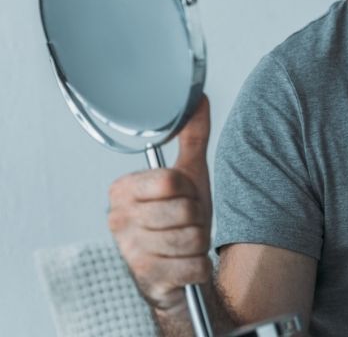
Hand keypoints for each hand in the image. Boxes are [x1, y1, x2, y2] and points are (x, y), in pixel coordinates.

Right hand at [108, 95, 212, 314]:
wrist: (176, 273)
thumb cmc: (181, 220)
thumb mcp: (190, 176)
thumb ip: (193, 136)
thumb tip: (198, 96)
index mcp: (123, 190)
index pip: (170, 181)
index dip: (188, 191)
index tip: (181, 197)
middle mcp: (118, 220)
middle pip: (184, 210)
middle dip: (196, 218)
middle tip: (185, 224)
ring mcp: (129, 251)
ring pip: (191, 238)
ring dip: (199, 242)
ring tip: (186, 244)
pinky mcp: (145, 280)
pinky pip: (195, 266)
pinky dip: (199, 266)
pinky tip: (185, 265)